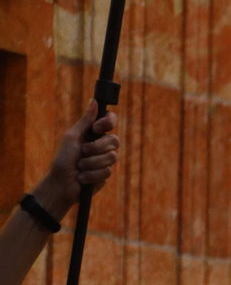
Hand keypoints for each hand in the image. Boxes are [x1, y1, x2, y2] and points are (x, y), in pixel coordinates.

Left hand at [33, 102, 120, 218]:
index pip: (110, 121)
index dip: (108, 122)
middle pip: (114, 140)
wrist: (61, 184)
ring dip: (92, 163)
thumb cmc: (62, 159)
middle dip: (97, 147)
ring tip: (80, 167)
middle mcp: (101, 145)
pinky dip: (92, 174)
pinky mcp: (106, 174)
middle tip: (83, 152)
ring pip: (112, 157)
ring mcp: (105, 160)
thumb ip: (85, 121)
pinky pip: (108, 171)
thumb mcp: (72, 137)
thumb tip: (95, 101)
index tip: (97, 128)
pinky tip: (83, 177)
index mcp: (93, 133)